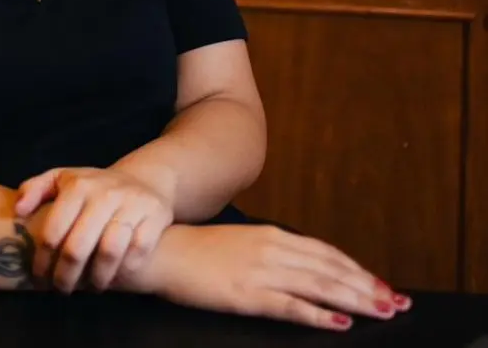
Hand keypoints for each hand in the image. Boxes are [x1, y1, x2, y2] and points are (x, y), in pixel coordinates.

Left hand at [14, 166, 173, 293]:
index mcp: (78, 185)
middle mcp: (105, 193)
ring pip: (109, 254)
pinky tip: (114, 276)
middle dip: (65, 277)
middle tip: (61, 289)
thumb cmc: (94, 187)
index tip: (39, 277)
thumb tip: (18, 210)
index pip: (52, 232)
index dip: (42, 261)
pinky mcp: (155, 216)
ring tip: (89, 287)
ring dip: (96, 280)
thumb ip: (35, 189)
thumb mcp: (62, 179)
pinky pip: (137, 253)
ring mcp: (132, 203)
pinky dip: (124, 271)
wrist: (143, 179)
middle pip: (78, 248)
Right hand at [137, 224, 411, 330]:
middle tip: (397, 301)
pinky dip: (318, 314)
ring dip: (355, 299)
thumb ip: (272, 252)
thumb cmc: (199, 250)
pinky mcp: (246, 294)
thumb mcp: (241, 242)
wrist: (163, 251)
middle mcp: (271, 249)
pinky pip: (290, 305)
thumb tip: (302, 266)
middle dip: (367, 286)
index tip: (381, 284)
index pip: (326, 252)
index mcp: (271, 236)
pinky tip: (339, 323)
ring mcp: (260, 271)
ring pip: (319, 284)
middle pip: (330, 268)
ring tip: (383, 311)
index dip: (357, 269)